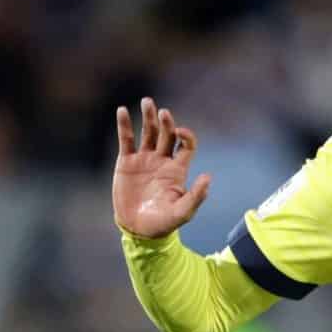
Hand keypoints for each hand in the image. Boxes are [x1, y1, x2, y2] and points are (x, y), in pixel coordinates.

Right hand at [113, 97, 209, 239]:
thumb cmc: (163, 223)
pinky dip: (124, 125)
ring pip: (147, 132)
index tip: (179, 132)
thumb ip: (196, 196)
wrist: (138, 230)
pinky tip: (122, 111)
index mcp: (177, 168)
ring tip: (147, 102)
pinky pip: (126, 139)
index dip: (186, 135)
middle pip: (166, 133)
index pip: (186, 144)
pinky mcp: (126, 162)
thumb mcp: (183, 212)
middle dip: (166, 121)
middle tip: (163, 112)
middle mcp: (162, 159)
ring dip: (148, 116)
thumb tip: (208, 176)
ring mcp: (144, 159)